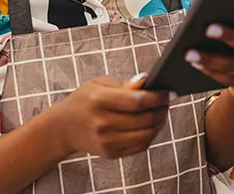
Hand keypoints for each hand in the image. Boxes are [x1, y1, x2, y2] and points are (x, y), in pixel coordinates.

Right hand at [51, 73, 170, 158]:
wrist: (64, 127)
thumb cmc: (84, 101)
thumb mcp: (99, 84)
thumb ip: (124, 84)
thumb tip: (146, 81)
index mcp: (99, 100)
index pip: (137, 101)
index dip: (157, 97)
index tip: (169, 93)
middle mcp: (102, 123)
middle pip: (145, 119)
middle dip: (162, 109)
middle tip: (167, 102)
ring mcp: (107, 140)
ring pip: (146, 134)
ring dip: (159, 123)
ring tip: (161, 113)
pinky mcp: (111, 153)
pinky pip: (140, 146)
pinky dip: (150, 135)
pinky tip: (151, 125)